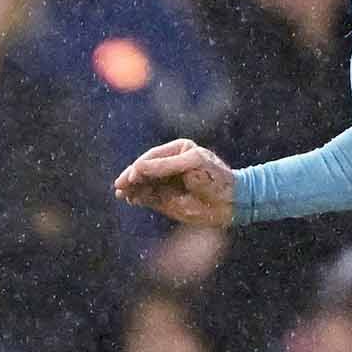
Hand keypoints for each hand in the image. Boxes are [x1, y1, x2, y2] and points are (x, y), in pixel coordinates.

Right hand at [113, 139, 236, 226]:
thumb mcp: (191, 165)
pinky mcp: (166, 198)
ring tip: (123, 194)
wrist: (230, 202)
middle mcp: (170, 164)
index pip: (151, 156)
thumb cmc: (215, 178)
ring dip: (131, 188)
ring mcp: (167, 181)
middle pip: (143, 170)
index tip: (130, 176)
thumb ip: (164, 166)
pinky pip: (147, 196)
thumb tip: (137, 168)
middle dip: (131, 178)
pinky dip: (138, 197)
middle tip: (120, 186)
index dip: (139, 166)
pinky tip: (132, 199)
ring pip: (143, 183)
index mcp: (178, 150)